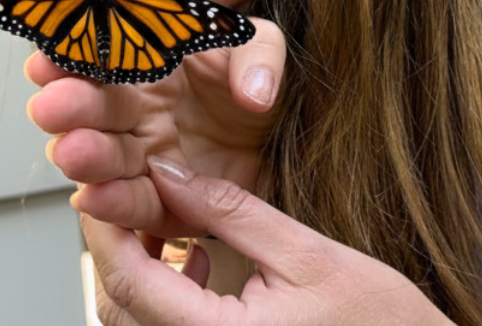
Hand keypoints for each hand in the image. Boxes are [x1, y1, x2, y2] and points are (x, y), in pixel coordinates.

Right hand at [25, 18, 284, 238]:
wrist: (277, 133)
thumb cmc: (254, 80)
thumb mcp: (259, 46)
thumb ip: (258, 56)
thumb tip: (254, 93)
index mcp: (148, 67)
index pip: (102, 60)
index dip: (73, 60)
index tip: (49, 60)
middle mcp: (137, 114)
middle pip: (97, 112)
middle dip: (71, 109)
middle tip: (51, 107)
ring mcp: (148, 159)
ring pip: (109, 162)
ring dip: (87, 160)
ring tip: (72, 153)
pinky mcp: (167, 205)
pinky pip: (138, 206)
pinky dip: (116, 205)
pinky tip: (94, 197)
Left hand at [84, 157, 451, 325]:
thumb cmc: (378, 324)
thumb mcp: (305, 253)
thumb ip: (232, 211)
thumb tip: (170, 171)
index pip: (129, 280)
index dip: (105, 225)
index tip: (103, 180)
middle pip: (120, 306)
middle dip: (116, 242)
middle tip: (129, 187)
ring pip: (137, 322)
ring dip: (139, 266)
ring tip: (166, 215)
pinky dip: (165, 291)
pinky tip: (198, 258)